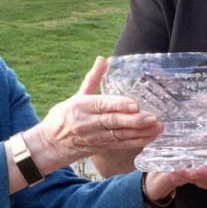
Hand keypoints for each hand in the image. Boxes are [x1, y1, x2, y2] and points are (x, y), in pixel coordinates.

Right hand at [28, 57, 162, 167]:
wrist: (49, 144)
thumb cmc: (64, 116)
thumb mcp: (76, 96)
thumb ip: (92, 78)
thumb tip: (102, 58)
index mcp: (81, 106)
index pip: (102, 104)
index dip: (119, 105)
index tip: (135, 104)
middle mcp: (87, 123)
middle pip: (113, 122)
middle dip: (134, 121)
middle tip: (153, 118)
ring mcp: (93, 138)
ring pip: (119, 136)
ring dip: (140, 133)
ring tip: (157, 127)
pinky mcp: (99, 148)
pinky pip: (120, 145)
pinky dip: (136, 142)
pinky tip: (149, 138)